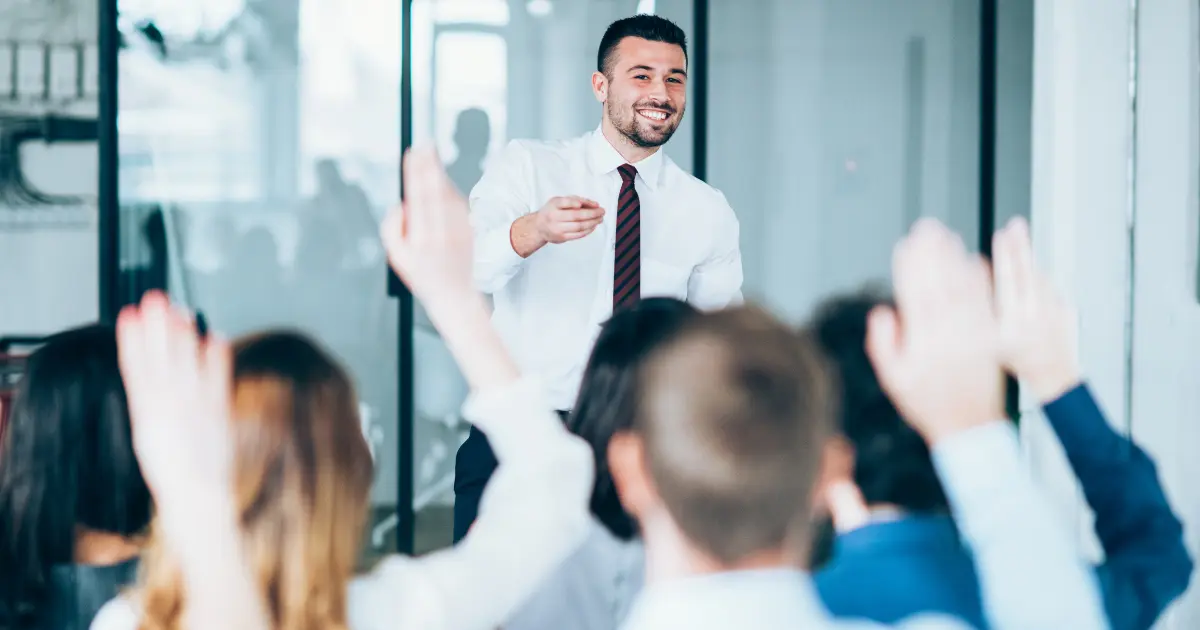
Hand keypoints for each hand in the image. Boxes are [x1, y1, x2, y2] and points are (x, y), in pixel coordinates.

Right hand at [116, 291, 233, 504]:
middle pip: (161, 358)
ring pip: (186, 363)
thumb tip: (149, 380)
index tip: (129, 314)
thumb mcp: (150, 436)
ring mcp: (194, 407)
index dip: (133, 339)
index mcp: (146, 413)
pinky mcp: (217, 412)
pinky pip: (217, 379)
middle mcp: (168, 406)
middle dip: (157, 326)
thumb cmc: (173, 472)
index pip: (136, 367)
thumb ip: (152, 406)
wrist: (195, 497)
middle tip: (155, 298)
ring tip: (180, 309)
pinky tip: (216, 336)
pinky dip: (217, 357)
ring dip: (183, 334)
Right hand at [382, 147, 476, 311]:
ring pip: (449, 196)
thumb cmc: (425, 278)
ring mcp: (458, 233)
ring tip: (432, 157)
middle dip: (428, 166)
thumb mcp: (398, 258)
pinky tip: (444, 180)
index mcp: (420, 240)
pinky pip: (460, 205)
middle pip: (434, 192)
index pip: (417, 198)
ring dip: (440, 175)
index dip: (415, 174)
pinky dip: (451, 190)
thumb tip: (400, 205)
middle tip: (425, 145)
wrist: (457, 298)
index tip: (413, 155)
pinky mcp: (471, 232)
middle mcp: (440, 234)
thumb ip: (392, 230)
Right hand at [533, 196, 604, 244]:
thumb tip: (594, 204)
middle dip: (592, 213)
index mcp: (553, 205)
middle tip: (602, 211)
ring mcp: (558, 228)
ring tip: (600, 218)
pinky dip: (588, 230)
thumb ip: (575, 200)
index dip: (576, 202)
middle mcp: (554, 217)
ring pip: (579, 226)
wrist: (539, 227)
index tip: (589, 203)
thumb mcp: (559, 201)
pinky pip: (578, 234)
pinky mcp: (562, 238)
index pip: (566, 202)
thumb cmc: (552, 211)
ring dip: (593, 222)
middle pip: (576, 216)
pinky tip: (593, 225)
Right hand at [867, 219, 1003, 443]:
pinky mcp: (990, 338)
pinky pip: (985, 303)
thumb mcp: (893, 379)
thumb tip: (883, 312)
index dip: (909, 268)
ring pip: (963, 289)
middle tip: (928, 227)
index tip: (905, 244)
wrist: (969, 426)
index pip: (913, 295)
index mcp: (922, 343)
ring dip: (955, 260)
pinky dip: (980, 281)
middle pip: (939, 285)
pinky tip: (975, 262)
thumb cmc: (927, 403)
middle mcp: (948, 336)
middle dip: (932, 253)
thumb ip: (884, 345)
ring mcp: (971, 335)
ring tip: (949, 236)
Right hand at [993, 217, 1080, 400]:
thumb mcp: (991, 342)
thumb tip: (979, 280)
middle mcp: (1035, 313)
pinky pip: (1051, 289)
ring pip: (1040, 278)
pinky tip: (1032, 274)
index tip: (1001, 236)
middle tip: (1016, 225)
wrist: (1053, 377)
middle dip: (1020, 246)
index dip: (1005, 256)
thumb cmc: (1018, 362)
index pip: (1008, 281)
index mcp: (1013, 322)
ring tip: (1020, 238)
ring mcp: (1053, 311)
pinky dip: (1041, 279)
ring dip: (1030, 258)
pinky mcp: (1066, 310)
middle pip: (1026, 272)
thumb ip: (984, 311)